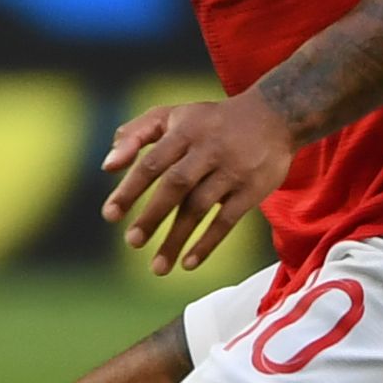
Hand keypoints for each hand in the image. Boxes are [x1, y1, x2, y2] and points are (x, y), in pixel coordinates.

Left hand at [102, 96, 294, 275]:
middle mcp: (208, 149)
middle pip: (175, 185)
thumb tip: (107, 166)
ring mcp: (232, 170)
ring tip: (157, 267)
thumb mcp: (172, 115)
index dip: (129, 190)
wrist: (274, 115)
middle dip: (152, 216)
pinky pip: (227, 220)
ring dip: (177, 239)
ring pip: (200, 207)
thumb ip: (135, 135)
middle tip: (132, 242)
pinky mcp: (252, 189)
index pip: (152, 163)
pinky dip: (207, 243)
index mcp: (184, 130)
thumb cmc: (210, 122)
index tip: (109, 216)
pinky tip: (188, 262)